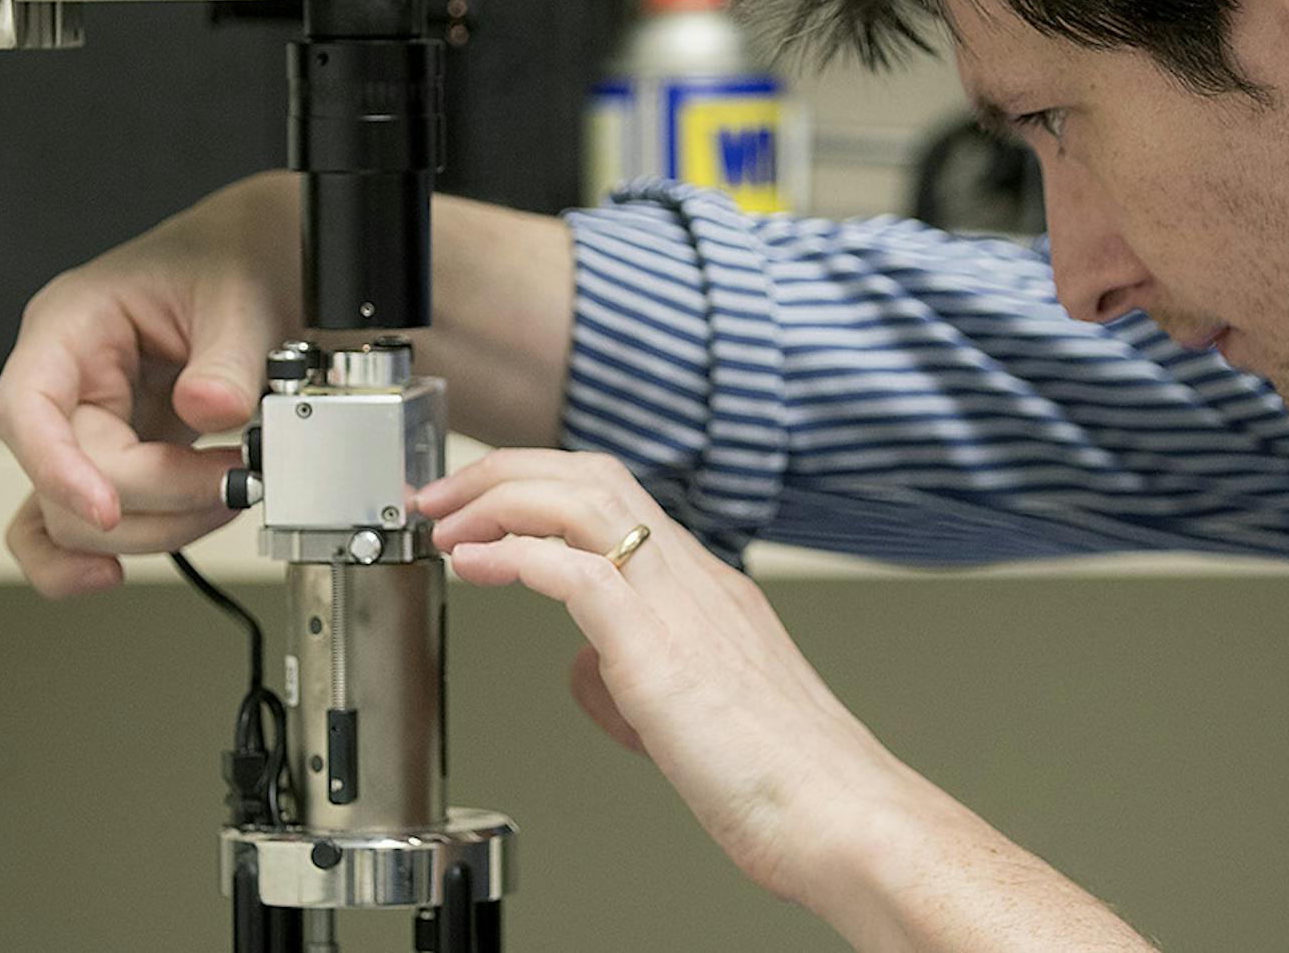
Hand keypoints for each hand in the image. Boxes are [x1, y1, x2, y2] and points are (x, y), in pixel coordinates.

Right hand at [0, 174, 300, 596]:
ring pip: (72, 515)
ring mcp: (90, 423)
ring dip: (153, 528)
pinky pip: (78, 522)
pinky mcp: (120, 456)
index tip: (108, 509)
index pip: (26, 408)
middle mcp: (68, 379)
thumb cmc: (236, 259)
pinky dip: (99, 553)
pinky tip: (117, 574)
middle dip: (155, 498)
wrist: (265, 262)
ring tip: (229, 495)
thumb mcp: (243, 294)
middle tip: (237, 481)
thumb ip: (229, 356)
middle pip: (65, 476)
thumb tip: (210, 405)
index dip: (57, 467)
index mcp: (73, 323)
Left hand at [420, 449, 931, 907]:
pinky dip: (514, 554)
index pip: (617, 499)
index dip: (539, 488)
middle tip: (444, 497)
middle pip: (593, 476)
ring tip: (446, 522)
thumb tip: (586, 669)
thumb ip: (636, 679)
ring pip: (584, 500)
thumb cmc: (788, 784)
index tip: (482, 509)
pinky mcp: (660, 653)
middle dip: (505, 471)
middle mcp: (698, 582)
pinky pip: (577, 572)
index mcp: (710, 591)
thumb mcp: (695, 717)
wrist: (844, 818)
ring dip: (499, 498)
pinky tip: (473, 565)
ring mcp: (682, 609)